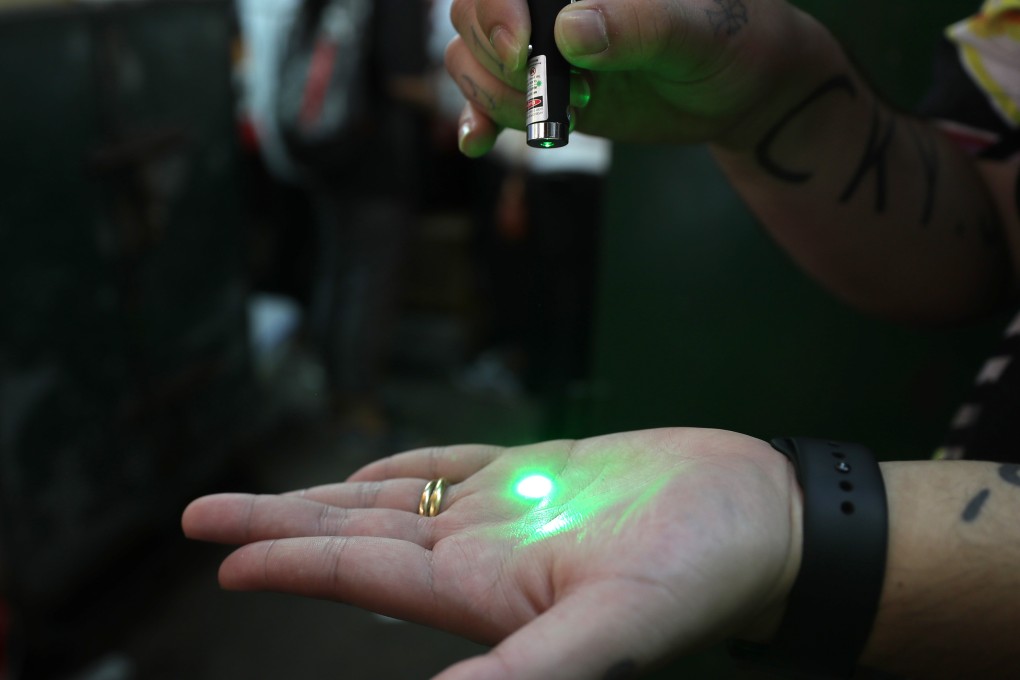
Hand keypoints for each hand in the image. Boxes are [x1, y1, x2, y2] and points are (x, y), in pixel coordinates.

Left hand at [183, 427, 800, 678]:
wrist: (757, 516)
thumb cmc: (701, 573)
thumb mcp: (618, 628)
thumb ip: (530, 670)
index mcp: (488, 592)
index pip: (365, 571)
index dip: (291, 560)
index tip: (223, 555)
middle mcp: (484, 555)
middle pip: (358, 537)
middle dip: (279, 524)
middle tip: (198, 514)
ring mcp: (509, 513)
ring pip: (394, 501)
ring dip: (325, 495)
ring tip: (261, 495)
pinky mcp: (539, 474)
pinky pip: (453, 468)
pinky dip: (405, 468)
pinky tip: (368, 474)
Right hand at [445, 0, 823, 155]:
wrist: (741, 92)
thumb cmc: (732, 41)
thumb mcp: (699, 31)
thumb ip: (640, 24)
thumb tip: (571, 30)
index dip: (496, 10)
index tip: (523, 52)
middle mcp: (551, 1)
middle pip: (472, 14)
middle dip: (500, 61)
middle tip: (560, 90)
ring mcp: (541, 45)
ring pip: (470, 59)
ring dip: (499, 97)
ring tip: (566, 112)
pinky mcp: (543, 89)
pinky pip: (484, 98)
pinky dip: (475, 119)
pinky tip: (479, 139)